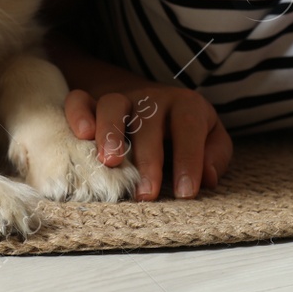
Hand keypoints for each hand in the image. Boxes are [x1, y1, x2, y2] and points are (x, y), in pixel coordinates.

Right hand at [63, 83, 232, 199]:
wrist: (147, 99)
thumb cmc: (181, 130)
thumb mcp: (210, 138)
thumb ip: (214, 157)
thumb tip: (208, 178)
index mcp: (185, 106)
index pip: (189, 127)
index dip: (189, 159)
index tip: (185, 193)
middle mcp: (152, 98)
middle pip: (149, 119)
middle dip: (148, 158)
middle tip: (146, 193)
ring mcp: (120, 97)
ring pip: (112, 105)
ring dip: (111, 132)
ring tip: (111, 162)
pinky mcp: (92, 100)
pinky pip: (79, 99)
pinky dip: (78, 114)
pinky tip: (82, 135)